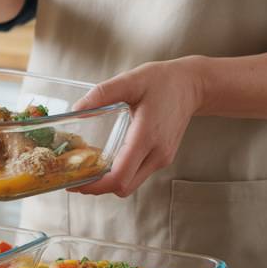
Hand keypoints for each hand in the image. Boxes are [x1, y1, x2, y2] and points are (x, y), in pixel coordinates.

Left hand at [70, 59, 204, 197]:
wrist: (192, 86)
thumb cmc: (163, 81)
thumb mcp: (131, 80)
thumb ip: (103, 93)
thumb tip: (76, 109)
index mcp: (147, 136)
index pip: (120, 176)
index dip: (95, 185)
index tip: (75, 181)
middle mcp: (157, 153)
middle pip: (123, 187)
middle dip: (97, 188)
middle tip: (74, 177)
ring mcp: (161, 158)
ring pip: (130, 184)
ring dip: (107, 183)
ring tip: (86, 169)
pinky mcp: (162, 157)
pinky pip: (136, 175)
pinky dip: (119, 175)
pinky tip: (105, 162)